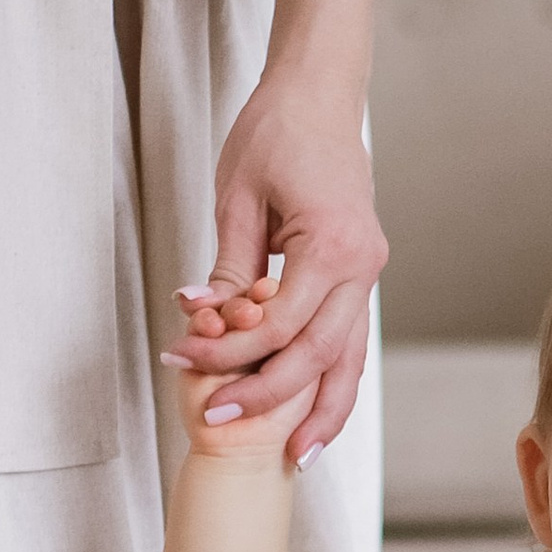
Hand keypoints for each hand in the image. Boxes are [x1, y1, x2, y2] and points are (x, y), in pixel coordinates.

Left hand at [159, 62, 385, 468]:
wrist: (320, 95)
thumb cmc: (275, 133)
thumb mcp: (238, 197)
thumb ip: (230, 267)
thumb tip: (203, 319)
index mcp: (332, 245)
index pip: (278, 323)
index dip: (229, 352)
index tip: (182, 360)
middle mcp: (362, 267)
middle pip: (319, 355)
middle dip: (268, 396)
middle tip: (216, 422)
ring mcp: (369, 274)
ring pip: (350, 360)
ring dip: (324, 411)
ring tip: (297, 456)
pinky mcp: (362, 275)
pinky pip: (350, 342)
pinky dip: (335, 382)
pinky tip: (315, 415)